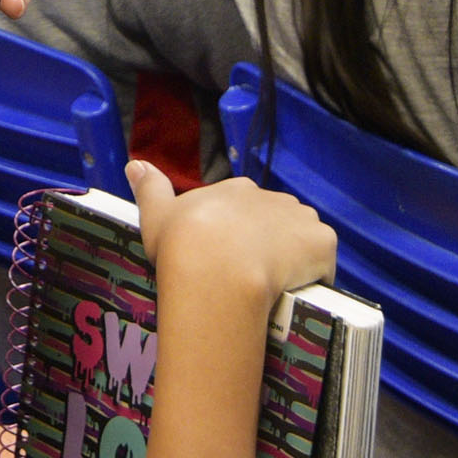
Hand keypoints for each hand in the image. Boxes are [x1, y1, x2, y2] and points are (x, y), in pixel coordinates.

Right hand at [127, 157, 337, 308]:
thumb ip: (149, 189)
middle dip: (269, 245)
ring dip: (294, 259)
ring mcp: (302, 219)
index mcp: (237, 190)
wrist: (215, 269)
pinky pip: (323, 263)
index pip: (246, 209)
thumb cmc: (182, 245)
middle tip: (250, 276)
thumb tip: (135, 164)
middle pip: (277, 222)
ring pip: (302, 240)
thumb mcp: (155, 215)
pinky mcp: (323, 242)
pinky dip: (315, 277)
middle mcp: (273, 197)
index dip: (238, 235)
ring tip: (275, 288)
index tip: (229, 257)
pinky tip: (299, 294)